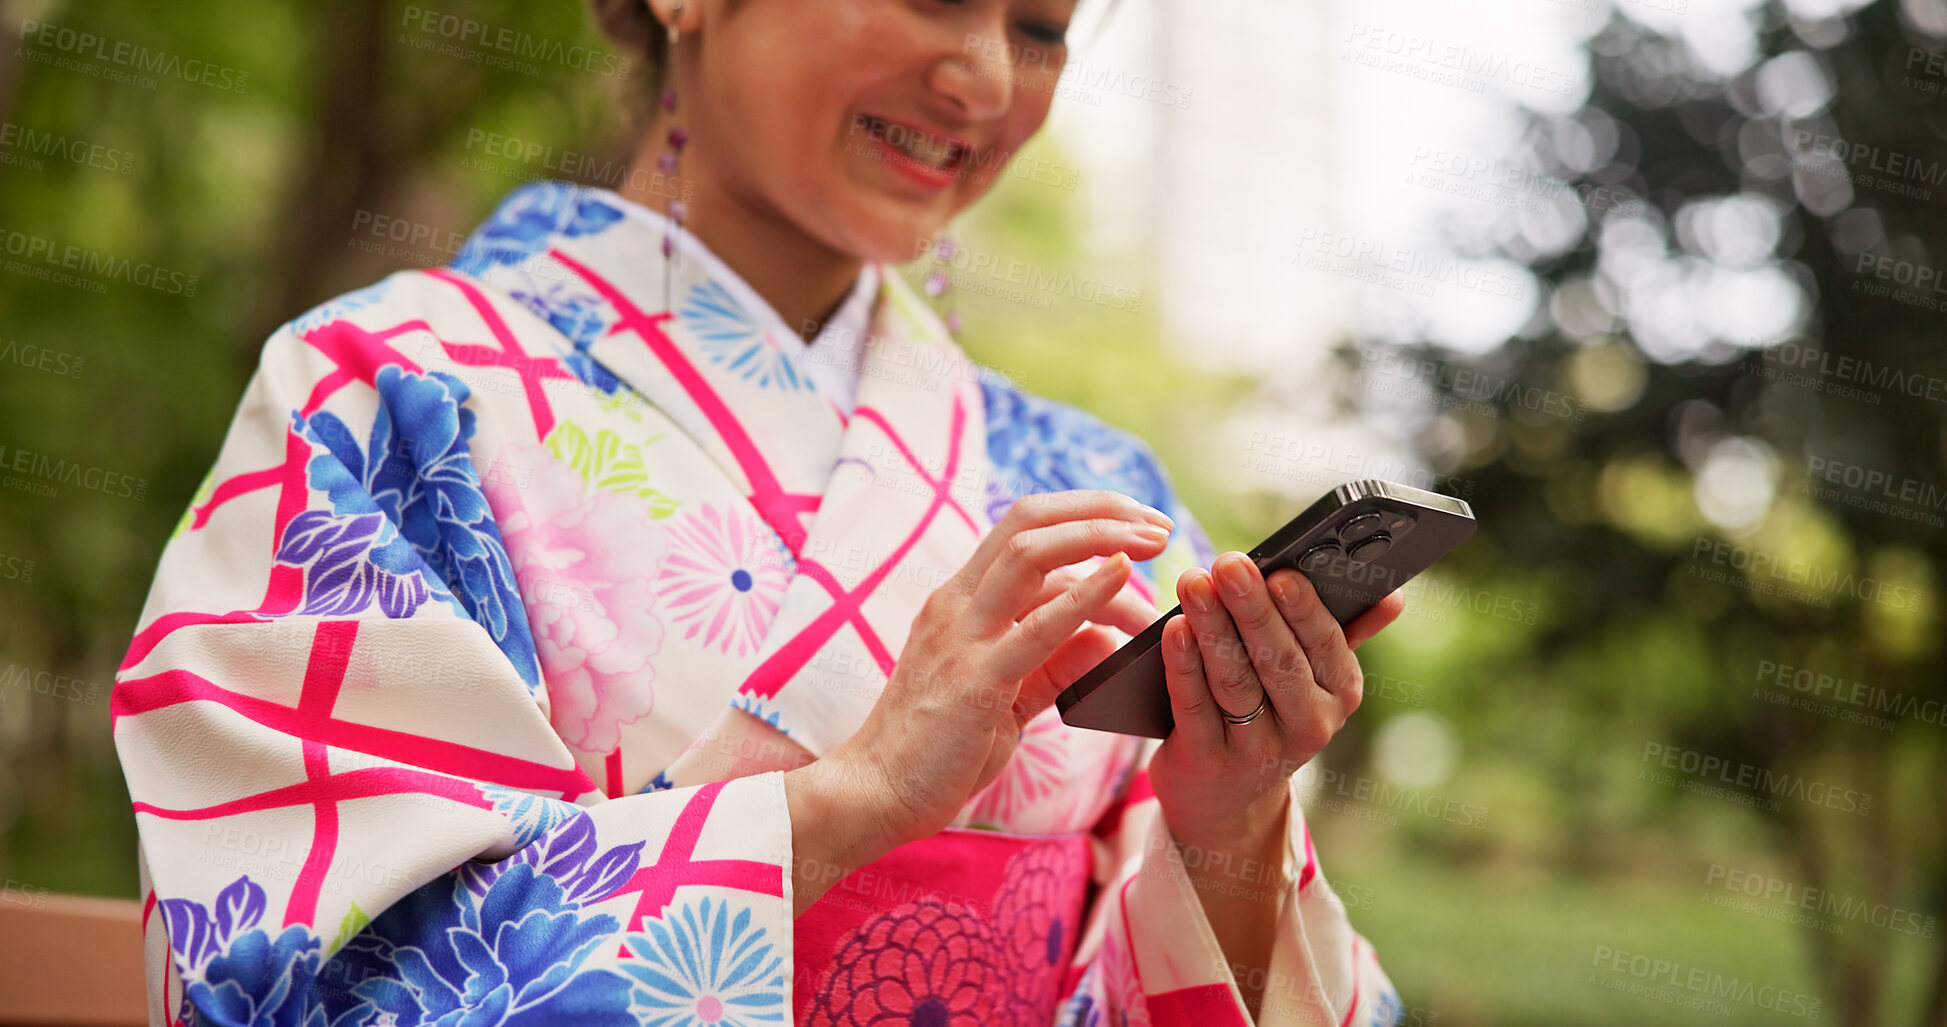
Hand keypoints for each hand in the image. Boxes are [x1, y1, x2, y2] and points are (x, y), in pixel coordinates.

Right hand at [824, 489, 1174, 850]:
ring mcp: (962, 636)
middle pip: (1028, 522)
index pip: (1023, 529)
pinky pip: (1036, 626)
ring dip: (1100, 538)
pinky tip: (1121, 576)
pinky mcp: (975, 679)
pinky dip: (1084, 593)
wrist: (877, 794)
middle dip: (1100, 511)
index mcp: (960, 602)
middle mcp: (958, 604)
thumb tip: (1105, 640)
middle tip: (1158, 527)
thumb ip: (1053, 665)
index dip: (1083, 514)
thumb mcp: (1006, 698)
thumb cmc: (937, 750)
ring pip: (1030, 554)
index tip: (1136, 524)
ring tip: (1152, 546)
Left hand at [1148, 552, 1404, 849]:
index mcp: (1340, 693)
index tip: (1282, 572)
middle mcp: (1307, 726)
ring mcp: (1257, 750)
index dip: (1304, 609)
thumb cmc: (1271, 710)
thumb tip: (1393, 594)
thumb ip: (1348, 630)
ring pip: (1235, 682)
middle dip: (1251, 608)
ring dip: (1212, 628)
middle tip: (1229, 563)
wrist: (1225, 796)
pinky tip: (1174, 629)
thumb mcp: (1314, 678)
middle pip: (1278, 660)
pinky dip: (1183, 665)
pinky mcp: (1208, 761)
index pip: (1325, 645)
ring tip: (1194, 583)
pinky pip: (1194, 706)